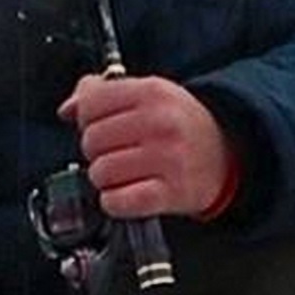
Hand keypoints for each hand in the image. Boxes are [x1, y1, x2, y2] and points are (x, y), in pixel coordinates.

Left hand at [57, 74, 236, 219]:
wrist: (227, 152)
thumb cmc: (178, 123)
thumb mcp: (147, 94)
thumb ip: (103, 94)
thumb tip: (68, 109)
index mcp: (152, 92)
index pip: (91, 104)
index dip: (87, 118)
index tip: (101, 125)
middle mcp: (161, 123)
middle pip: (91, 141)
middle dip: (97, 151)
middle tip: (117, 153)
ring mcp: (168, 159)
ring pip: (100, 173)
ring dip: (105, 179)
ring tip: (124, 174)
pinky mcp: (171, 193)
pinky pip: (118, 202)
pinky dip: (114, 202)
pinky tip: (127, 194)